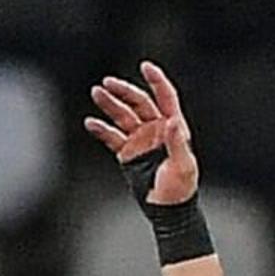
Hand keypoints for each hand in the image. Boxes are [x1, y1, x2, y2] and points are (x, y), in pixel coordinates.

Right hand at [83, 63, 198, 203]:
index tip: (146, 66)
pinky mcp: (127, 152)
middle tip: (108, 83)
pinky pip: (111, 136)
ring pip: (122, 115)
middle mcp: (156, 129)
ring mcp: (140, 139)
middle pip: (139, 102)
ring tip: (96, 93)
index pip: (166, 98)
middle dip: (124, 91)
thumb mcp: (183, 166)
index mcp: (174, 128)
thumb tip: (172, 121)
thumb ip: (177, 143)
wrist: (167, 209)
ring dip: (109, 104)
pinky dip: (101, 129)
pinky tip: (90, 122)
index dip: (157, 81)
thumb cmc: (181, 189)